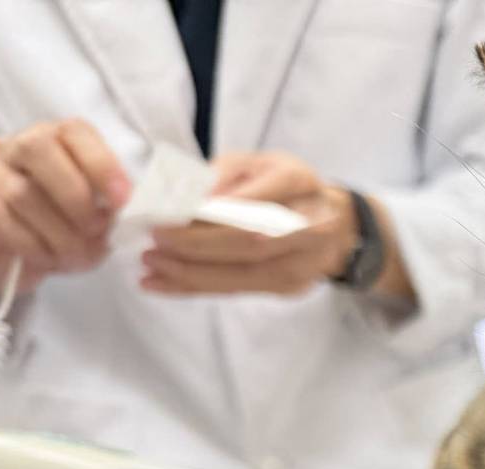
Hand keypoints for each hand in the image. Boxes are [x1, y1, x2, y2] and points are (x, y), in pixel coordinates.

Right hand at [0, 118, 129, 293]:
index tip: (122, 200)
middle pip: (38, 147)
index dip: (101, 163)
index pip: (74, 131)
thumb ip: (107, 209)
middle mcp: (15, 150)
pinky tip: (43, 257)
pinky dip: (30, 243)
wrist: (11, 263)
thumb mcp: (92, 221)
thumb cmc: (56, 233)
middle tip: (95, 230)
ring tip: (74, 256)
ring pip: (22, 192)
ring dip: (59, 233)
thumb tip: (120, 213)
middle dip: (76, 195)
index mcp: (54, 143)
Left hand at [141, 151, 356, 296]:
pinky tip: (165, 284)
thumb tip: (186, 201)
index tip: (166, 217)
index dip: (209, 215)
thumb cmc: (284, 186)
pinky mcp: (291, 287)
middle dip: (195, 247)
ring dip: (191, 274)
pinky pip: (239, 290)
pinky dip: (198, 288)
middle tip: (153, 245)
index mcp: (299, 182)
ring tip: (151, 269)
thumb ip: (221, 176)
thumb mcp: (254, 163)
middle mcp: (310, 225)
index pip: (250, 202)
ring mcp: (305, 263)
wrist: (333, 221)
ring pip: (243, 274)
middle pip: (248, 243)